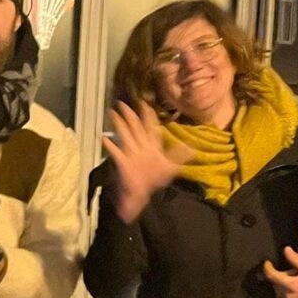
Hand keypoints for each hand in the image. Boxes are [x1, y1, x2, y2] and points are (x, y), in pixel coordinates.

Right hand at [102, 100, 192, 223]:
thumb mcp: (170, 168)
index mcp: (151, 146)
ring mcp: (131, 154)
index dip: (148, 115)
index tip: (144, 104)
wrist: (142, 193)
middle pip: (135, 127)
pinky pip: (117, 153)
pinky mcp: (124, 163)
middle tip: (122, 104)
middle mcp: (140, 147)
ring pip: (125, 135)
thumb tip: (193, 148)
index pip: (150, 127)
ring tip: (113, 114)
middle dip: (130, 115)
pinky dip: (111, 146)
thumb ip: (179, 156)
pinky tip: (104, 139)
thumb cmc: (154, 179)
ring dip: (120, 124)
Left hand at [263, 247, 297, 297]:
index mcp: (292, 285)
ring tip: (296, 284)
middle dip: (281, 276)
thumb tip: (286, 250)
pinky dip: (285, 294)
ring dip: (283, 286)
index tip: (268, 263)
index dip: (267, 268)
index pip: (272, 276)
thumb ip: (295, 259)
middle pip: (275, 283)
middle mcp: (288, 296)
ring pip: (277, 291)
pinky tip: (295, 292)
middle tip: (293, 274)